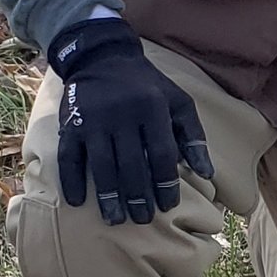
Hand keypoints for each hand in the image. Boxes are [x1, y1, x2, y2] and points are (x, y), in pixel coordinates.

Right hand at [48, 21, 211, 223]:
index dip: (165, 183)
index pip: (161, 153)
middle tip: (142, 218)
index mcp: (153, 108)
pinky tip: (77, 201)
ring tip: (116, 219)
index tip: (168, 205)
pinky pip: (69, 156)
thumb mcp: (178, 102)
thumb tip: (207, 174)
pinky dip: (71, 180)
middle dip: (138, 196)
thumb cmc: (147, 85)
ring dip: (108, 196)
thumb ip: (193, 136)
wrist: (103, 57)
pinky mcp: (70, 122)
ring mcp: (93, 119)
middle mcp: (122, 114)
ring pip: (102, 165)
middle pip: (131, 164)